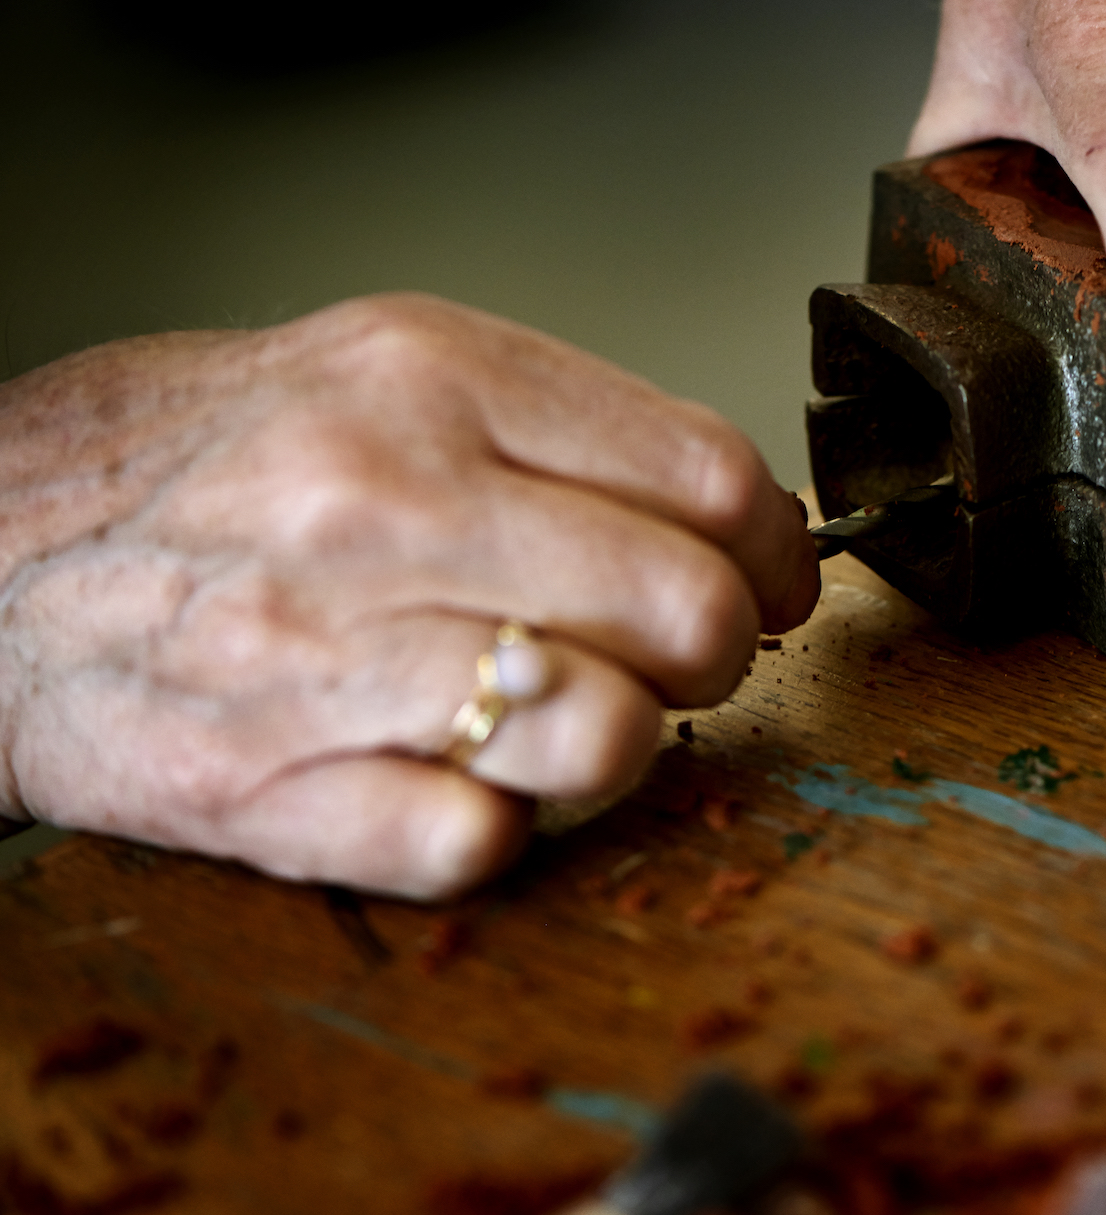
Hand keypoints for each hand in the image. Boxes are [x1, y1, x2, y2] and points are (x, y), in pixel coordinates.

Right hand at [0, 295, 818, 898]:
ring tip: (571, 713)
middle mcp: (383, 505)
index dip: (777, 550)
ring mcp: (321, 654)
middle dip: (718, 653)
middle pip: (690, 612)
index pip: (711, 478)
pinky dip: (500, 826)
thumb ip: (572, 431)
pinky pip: (478, 842)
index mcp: (434, 381)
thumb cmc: (219, 463)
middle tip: (674, 654)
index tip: (769, 579)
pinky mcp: (262, 791)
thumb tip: (746, 519)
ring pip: (607, 732)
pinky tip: (460, 777)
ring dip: (622, 742)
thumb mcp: (392, 373)